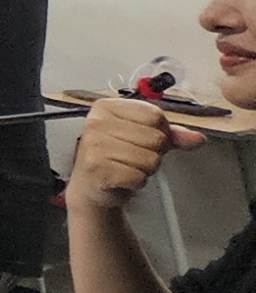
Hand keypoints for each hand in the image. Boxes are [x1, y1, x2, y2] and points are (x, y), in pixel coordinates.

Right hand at [70, 90, 199, 214]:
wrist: (92, 185)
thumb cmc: (118, 157)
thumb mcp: (145, 138)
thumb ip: (173, 135)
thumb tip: (198, 138)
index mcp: (107, 107)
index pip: (154, 114)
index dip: (160, 131)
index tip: (144, 139)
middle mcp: (96, 122)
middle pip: (155, 137)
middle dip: (153, 152)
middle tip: (134, 157)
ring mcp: (94, 145)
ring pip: (150, 158)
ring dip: (146, 168)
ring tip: (128, 167)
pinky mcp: (97, 168)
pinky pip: (138, 176)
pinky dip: (137, 182)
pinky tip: (124, 179)